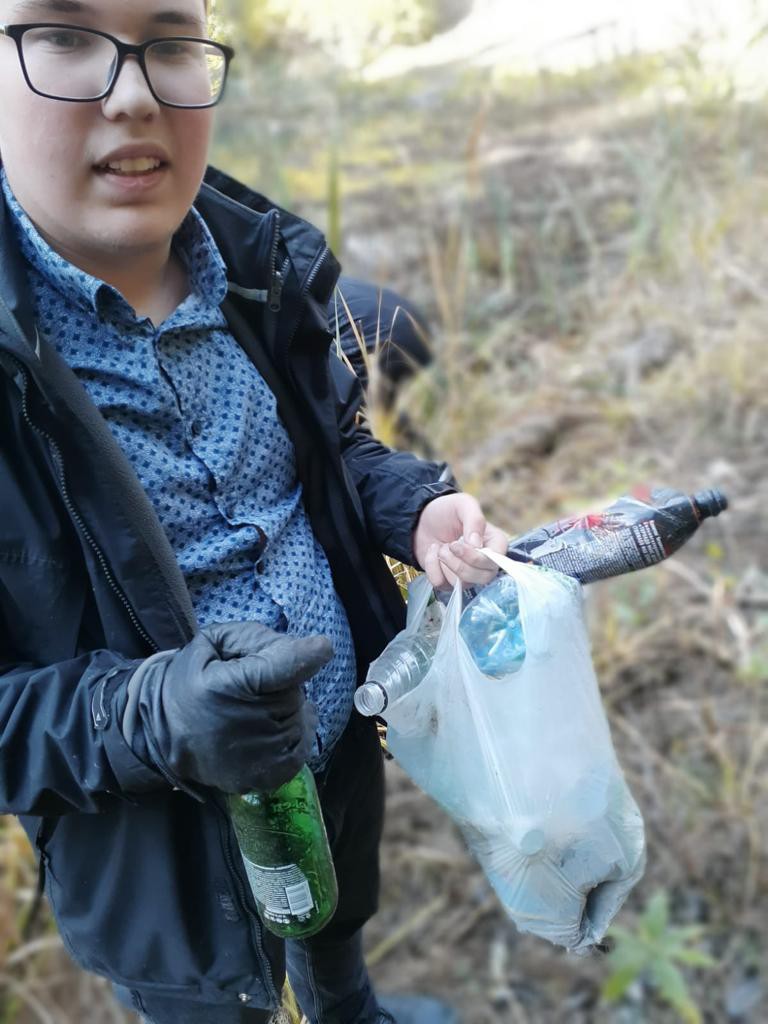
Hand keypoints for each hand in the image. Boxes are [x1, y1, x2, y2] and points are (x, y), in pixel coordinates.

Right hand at [126, 621, 332, 793]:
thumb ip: (252, 638)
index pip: (282, 668)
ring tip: (259, 711)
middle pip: (296, 692)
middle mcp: (250, 723)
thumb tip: (295, 647)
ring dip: (290, 711)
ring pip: (301, 720)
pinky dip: (296, 736)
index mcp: (233, 685)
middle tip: (254, 689)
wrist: (161, 735)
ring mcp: (260, 755)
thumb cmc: (191, 683)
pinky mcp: (265, 778)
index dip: (306, 655)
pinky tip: (274, 729)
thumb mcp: (210, 644)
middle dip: (285, 685)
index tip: (321, 647)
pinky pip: (302, 750)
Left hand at [413, 493, 508, 589]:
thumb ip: (475, 520)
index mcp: (495, 542)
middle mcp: (485, 561)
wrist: (422, 519)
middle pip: (482, 578)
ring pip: (462, 584)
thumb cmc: (447, 510)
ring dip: (445, 563)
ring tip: (441, 546)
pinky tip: (433, 554)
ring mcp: (467, 573)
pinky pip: (442, 584)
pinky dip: (432, 568)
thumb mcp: (463, 504)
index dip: (476, 558)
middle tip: (447, 545)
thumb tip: (476, 545)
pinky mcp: (448, 580)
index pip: (495, 561)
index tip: (456, 544)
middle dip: (459, 564)